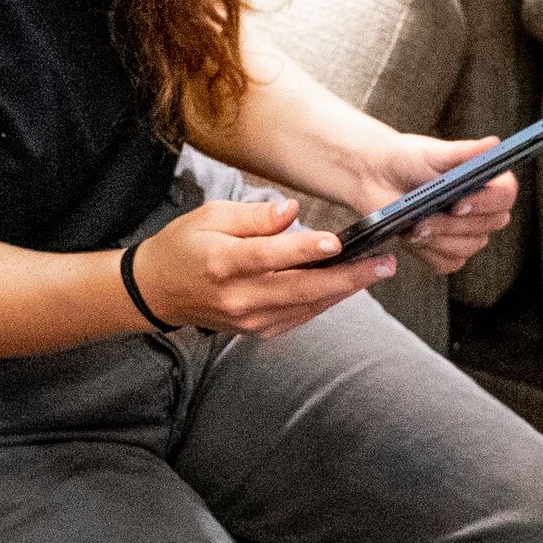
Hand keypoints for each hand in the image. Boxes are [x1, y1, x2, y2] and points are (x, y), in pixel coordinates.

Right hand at [126, 194, 380, 337]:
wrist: (158, 290)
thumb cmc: (186, 245)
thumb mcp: (211, 216)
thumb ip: (253, 217)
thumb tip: (292, 211)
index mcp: (222, 263)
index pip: (270, 257)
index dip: (305, 250)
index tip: (336, 241)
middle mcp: (238, 297)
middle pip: (300, 288)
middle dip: (348, 277)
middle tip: (384, 264)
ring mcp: (249, 319)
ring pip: (306, 306)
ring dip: (345, 290)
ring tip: (377, 271)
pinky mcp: (257, 330)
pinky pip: (300, 316)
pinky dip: (326, 301)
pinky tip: (349, 285)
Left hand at [342, 126, 519, 277]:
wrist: (377, 176)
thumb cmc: (408, 159)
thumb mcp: (434, 152)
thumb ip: (465, 152)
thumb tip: (494, 144)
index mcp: (487, 181)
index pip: (505, 196)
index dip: (486, 203)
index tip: (458, 203)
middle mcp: (484, 210)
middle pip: (487, 226)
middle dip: (453, 224)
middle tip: (423, 220)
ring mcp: (467, 234)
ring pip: (467, 246)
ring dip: (439, 238)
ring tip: (413, 228)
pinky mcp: (447, 252)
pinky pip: (449, 262)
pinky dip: (430, 252)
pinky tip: (412, 239)